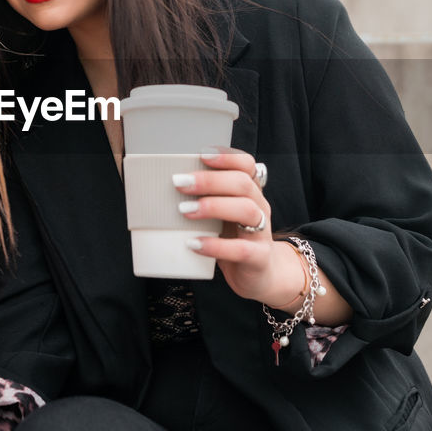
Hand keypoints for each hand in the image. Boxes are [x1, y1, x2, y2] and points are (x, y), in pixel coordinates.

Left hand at [173, 147, 297, 306]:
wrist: (263, 275)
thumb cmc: (235, 240)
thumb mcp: (223, 217)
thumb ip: (205, 201)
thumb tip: (168, 188)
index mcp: (250, 193)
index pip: (246, 165)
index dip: (226, 157)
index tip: (202, 154)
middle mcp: (259, 208)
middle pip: (242, 184)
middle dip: (209, 181)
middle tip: (180, 183)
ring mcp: (261, 232)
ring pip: (246, 210)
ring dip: (213, 206)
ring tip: (185, 211)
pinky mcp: (258, 258)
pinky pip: (241, 249)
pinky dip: (215, 245)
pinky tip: (194, 244)